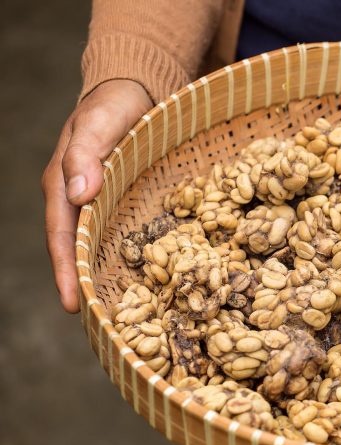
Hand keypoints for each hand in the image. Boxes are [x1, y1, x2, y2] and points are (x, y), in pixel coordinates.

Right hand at [42, 79, 152, 312]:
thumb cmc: (115, 104)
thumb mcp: (100, 122)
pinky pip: (120, 232)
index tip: (72, 304)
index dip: (66, 270)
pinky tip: (142, 276)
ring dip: (103, 274)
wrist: (135, 92)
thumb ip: (86, 153)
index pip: (62, 236)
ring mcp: (101, 201)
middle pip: (77, 249)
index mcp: (65, 185)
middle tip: (97, 321)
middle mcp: (79, 199)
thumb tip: (79, 194)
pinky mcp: (123, 200)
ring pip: (98, 245)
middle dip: (82, 284)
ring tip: (118, 310)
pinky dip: (126, 255)